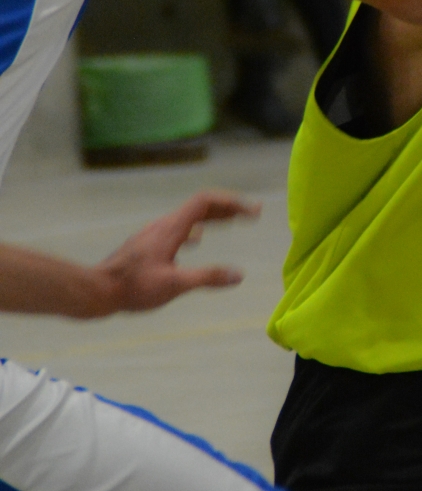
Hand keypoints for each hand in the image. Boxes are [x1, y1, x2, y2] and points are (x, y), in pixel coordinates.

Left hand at [91, 191, 260, 314]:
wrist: (99, 289)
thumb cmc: (134, 287)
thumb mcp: (174, 284)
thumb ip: (207, 277)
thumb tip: (238, 274)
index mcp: (172, 228)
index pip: (206, 201)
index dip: (232, 202)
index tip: (253, 211)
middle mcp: (164, 225)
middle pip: (200, 206)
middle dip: (227, 207)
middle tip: (250, 213)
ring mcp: (155, 233)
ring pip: (189, 217)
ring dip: (213, 217)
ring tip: (231, 222)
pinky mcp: (149, 244)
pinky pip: (179, 228)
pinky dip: (197, 228)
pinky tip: (198, 240)